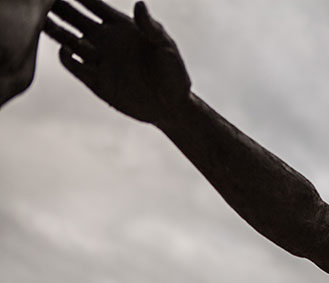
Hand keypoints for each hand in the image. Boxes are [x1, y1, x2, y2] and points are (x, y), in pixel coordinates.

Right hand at [43, 0, 189, 122]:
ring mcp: (99, 59)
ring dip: (53, 29)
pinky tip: (65, 49)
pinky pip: (73, 65)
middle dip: (57, 7)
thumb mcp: (166, 48)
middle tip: (39, 0)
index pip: (93, 4)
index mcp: (122, 27)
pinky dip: (66, 56)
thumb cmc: (174, 74)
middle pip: (74, 18)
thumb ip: (151, 27)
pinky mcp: (96, 80)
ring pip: (67, 39)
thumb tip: (140, 4)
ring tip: (36, 19)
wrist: (171, 107)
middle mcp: (106, 40)